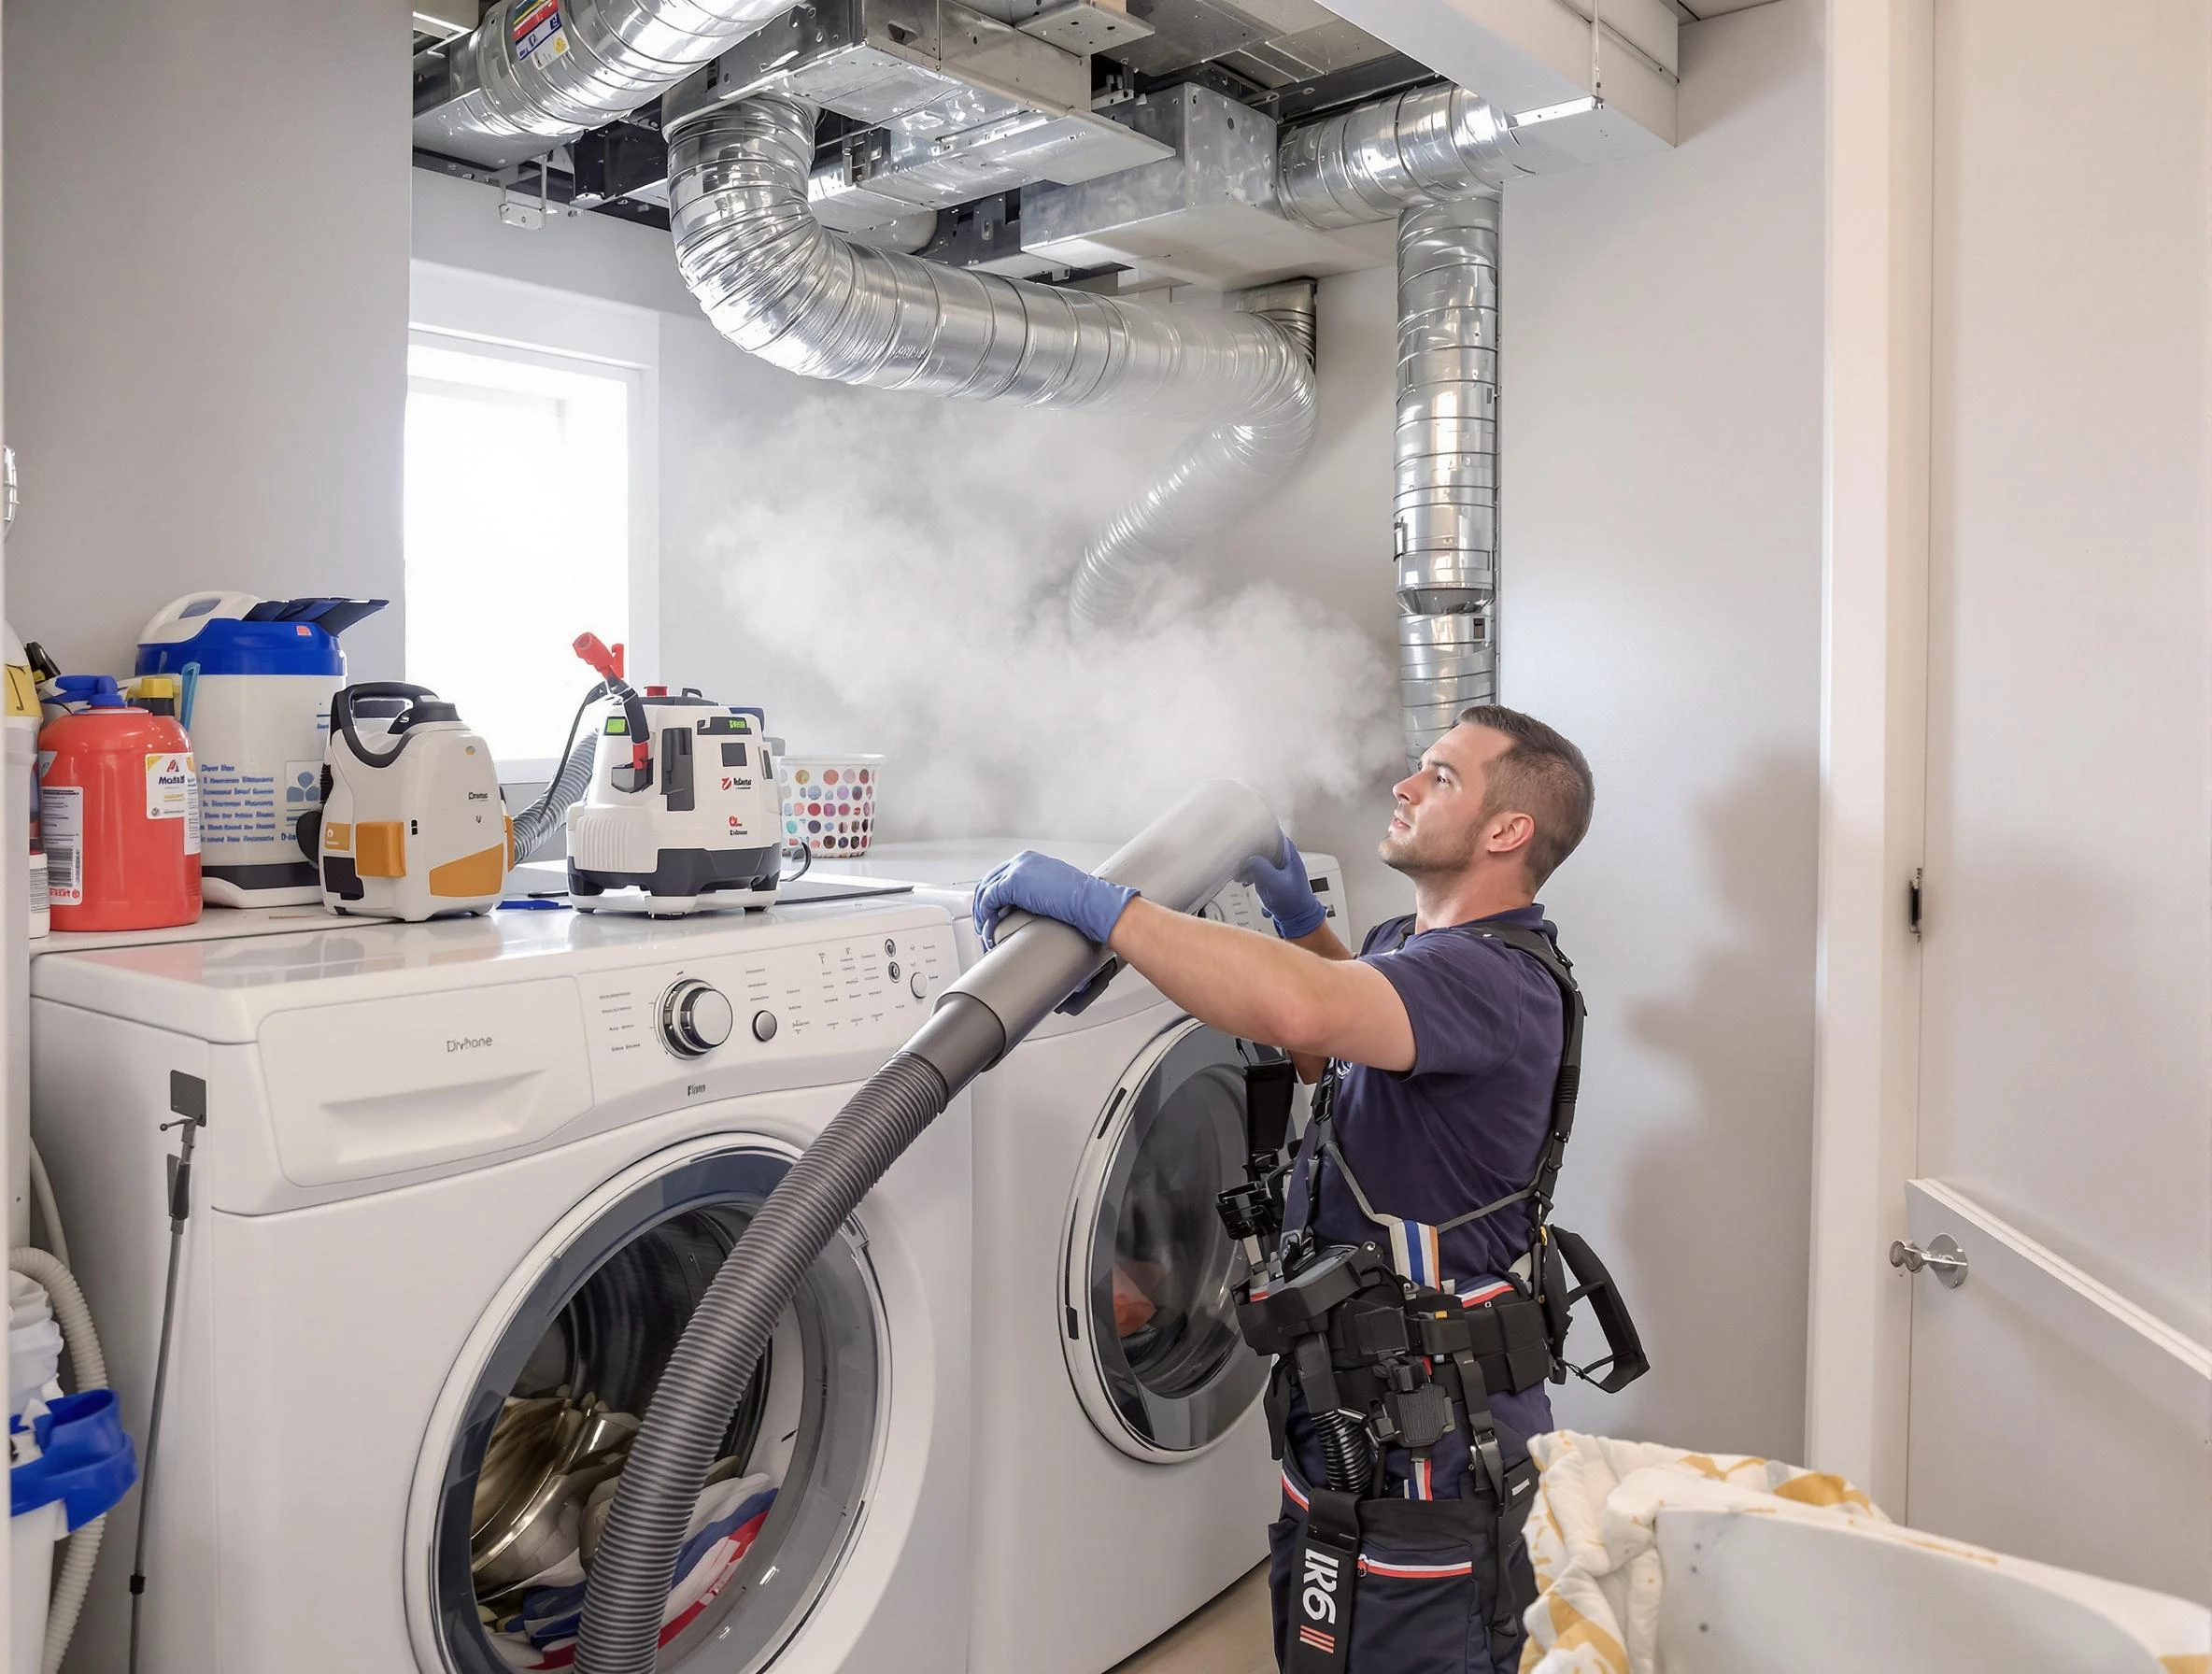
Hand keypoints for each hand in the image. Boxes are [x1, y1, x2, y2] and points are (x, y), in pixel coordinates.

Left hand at [972, 851, 1137, 948]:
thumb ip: (1038, 892)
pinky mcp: (1012, 883)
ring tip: (985, 930)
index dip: (993, 895)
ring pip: (986, 890)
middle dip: (983, 904)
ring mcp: (1016, 870)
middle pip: (990, 881)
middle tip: (983, 923)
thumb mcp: (1053, 890)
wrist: (1088, 900)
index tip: (992, 911)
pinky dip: (986, 916)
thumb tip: (1031, 906)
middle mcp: (1021, 861)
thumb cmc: (1080, 899)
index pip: (1002, 875)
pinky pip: (989, 900)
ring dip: (982, 912)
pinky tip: (989, 928)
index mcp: (1031, 861)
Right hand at [1241, 833, 1326, 939]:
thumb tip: (1248, 859)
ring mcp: (1272, 861)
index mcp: (1287, 849)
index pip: (1269, 829)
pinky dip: (1244, 869)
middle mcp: (1279, 852)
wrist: (1296, 916)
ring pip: (1253, 852)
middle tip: (1233, 851)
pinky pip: (1252, 864)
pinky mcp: (1266, 871)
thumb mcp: (1276, 883)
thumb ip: (1262, 868)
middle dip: (1245, 846)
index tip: (1242, 831)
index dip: (1255, 829)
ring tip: (1236, 868)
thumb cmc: (1294, 900)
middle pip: (1258, 839)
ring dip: (1243, 858)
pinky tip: (1240, 877)